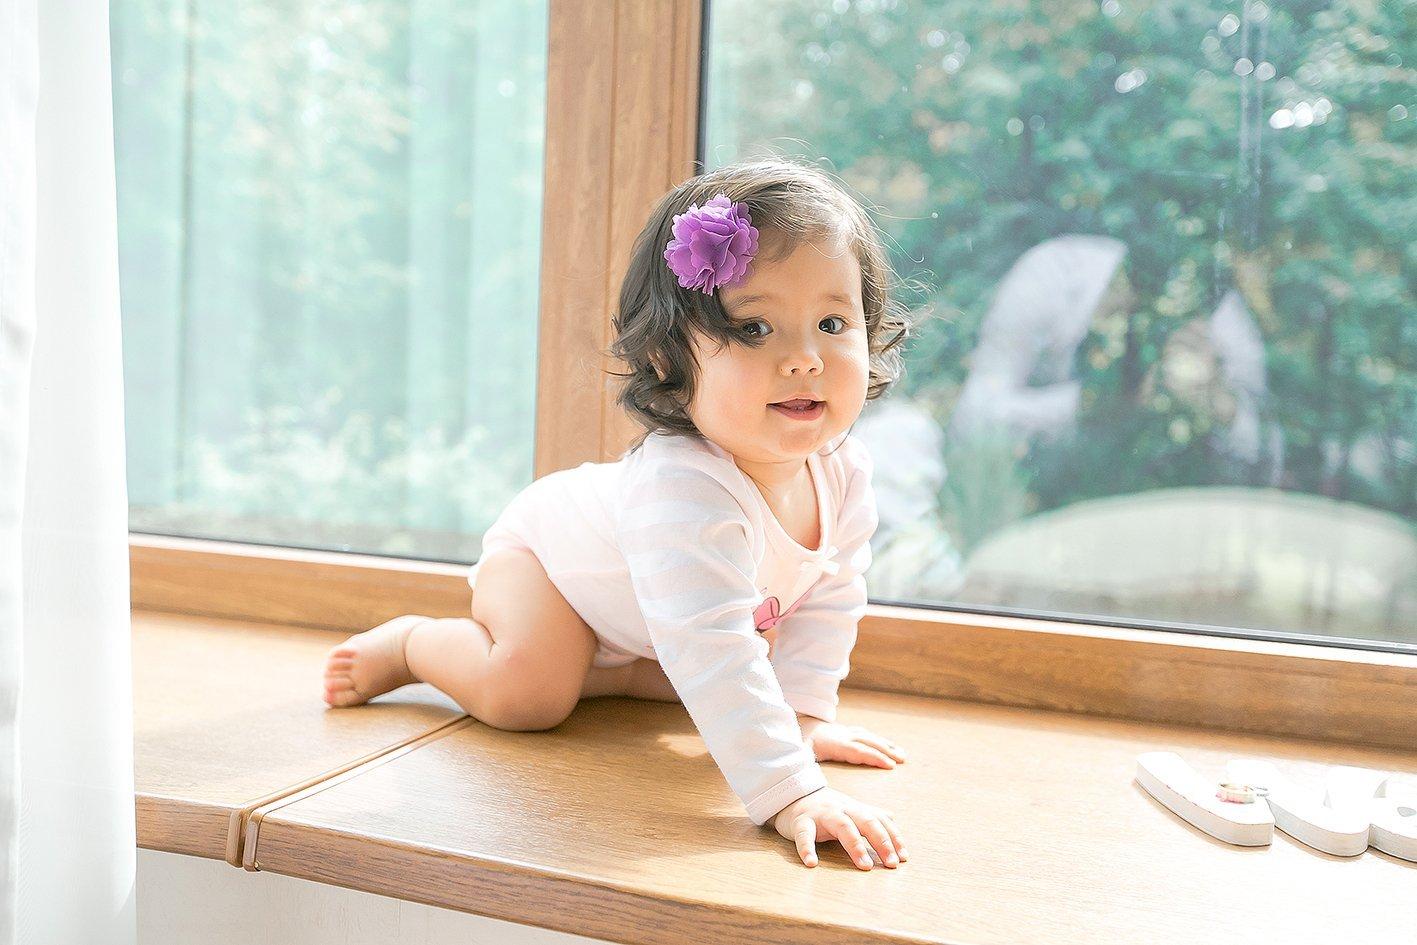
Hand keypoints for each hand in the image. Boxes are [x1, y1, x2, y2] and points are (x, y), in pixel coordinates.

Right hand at [771, 786, 907, 869]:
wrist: (790, 794)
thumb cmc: (825, 807)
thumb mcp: (849, 809)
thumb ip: (870, 814)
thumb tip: (892, 817)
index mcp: (855, 808)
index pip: (879, 821)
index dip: (893, 838)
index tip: (903, 857)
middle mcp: (841, 809)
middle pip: (865, 821)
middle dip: (881, 841)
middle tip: (891, 863)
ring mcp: (821, 814)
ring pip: (842, 826)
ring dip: (855, 846)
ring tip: (864, 866)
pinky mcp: (800, 822)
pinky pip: (804, 835)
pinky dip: (807, 848)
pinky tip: (812, 863)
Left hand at [798, 717, 907, 768]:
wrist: (794, 724)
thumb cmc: (798, 744)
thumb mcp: (798, 753)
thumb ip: (805, 762)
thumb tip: (810, 770)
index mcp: (834, 744)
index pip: (858, 751)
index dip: (875, 758)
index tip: (890, 766)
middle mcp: (842, 735)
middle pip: (868, 743)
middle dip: (887, 751)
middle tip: (903, 760)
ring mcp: (844, 732)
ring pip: (869, 737)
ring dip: (886, 745)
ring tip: (902, 754)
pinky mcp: (844, 731)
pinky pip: (865, 734)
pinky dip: (878, 740)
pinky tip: (887, 745)